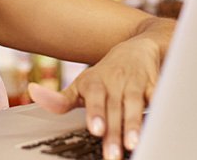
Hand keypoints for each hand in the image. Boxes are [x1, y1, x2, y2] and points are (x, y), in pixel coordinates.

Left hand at [28, 37, 161, 159]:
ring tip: (133, 144)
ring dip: (134, 124)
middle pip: (115, 108)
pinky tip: (162, 123)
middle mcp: (116, 82)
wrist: (138, 46)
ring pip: (135, 104)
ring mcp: (136, 83)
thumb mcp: (83, 83)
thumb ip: (62, 98)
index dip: (96, 112)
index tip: (95, 129)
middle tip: (112, 154)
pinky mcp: (156, 84)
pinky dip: (160, 108)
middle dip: (114, 132)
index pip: (94, 98)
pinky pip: (159, 96)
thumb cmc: (107, 72)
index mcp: (96, 82)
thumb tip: (34, 94)